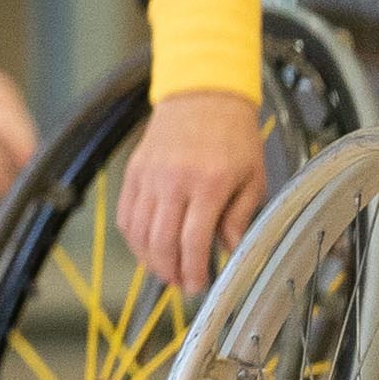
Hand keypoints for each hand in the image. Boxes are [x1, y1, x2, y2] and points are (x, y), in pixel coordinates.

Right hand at [115, 90, 268, 296]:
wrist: (203, 95)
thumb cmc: (233, 134)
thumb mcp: (253, 176)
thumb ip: (240, 215)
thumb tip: (231, 249)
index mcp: (208, 184)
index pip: (193, 239)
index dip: (193, 269)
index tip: (198, 284)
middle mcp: (174, 181)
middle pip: (161, 240)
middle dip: (169, 270)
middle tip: (180, 283)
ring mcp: (149, 176)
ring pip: (138, 231)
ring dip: (148, 258)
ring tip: (163, 269)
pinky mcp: (134, 171)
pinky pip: (125, 213)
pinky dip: (132, 236)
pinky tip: (145, 246)